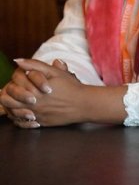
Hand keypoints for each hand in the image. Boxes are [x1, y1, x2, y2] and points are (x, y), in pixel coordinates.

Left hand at [1, 58, 120, 127]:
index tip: (16, 82)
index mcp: (33, 90)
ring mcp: (35, 114)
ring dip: (10, 108)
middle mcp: (31, 103)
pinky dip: (19, 119)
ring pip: (12, 113)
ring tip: (15, 103)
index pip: (10, 86)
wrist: (84, 103)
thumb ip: (34, 65)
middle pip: (6, 101)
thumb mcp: (54, 72)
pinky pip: (22, 124)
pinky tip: (23, 114)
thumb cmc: (71, 86)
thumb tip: (17, 61)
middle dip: (6, 96)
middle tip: (11, 93)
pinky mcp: (41, 122)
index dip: (11, 83)